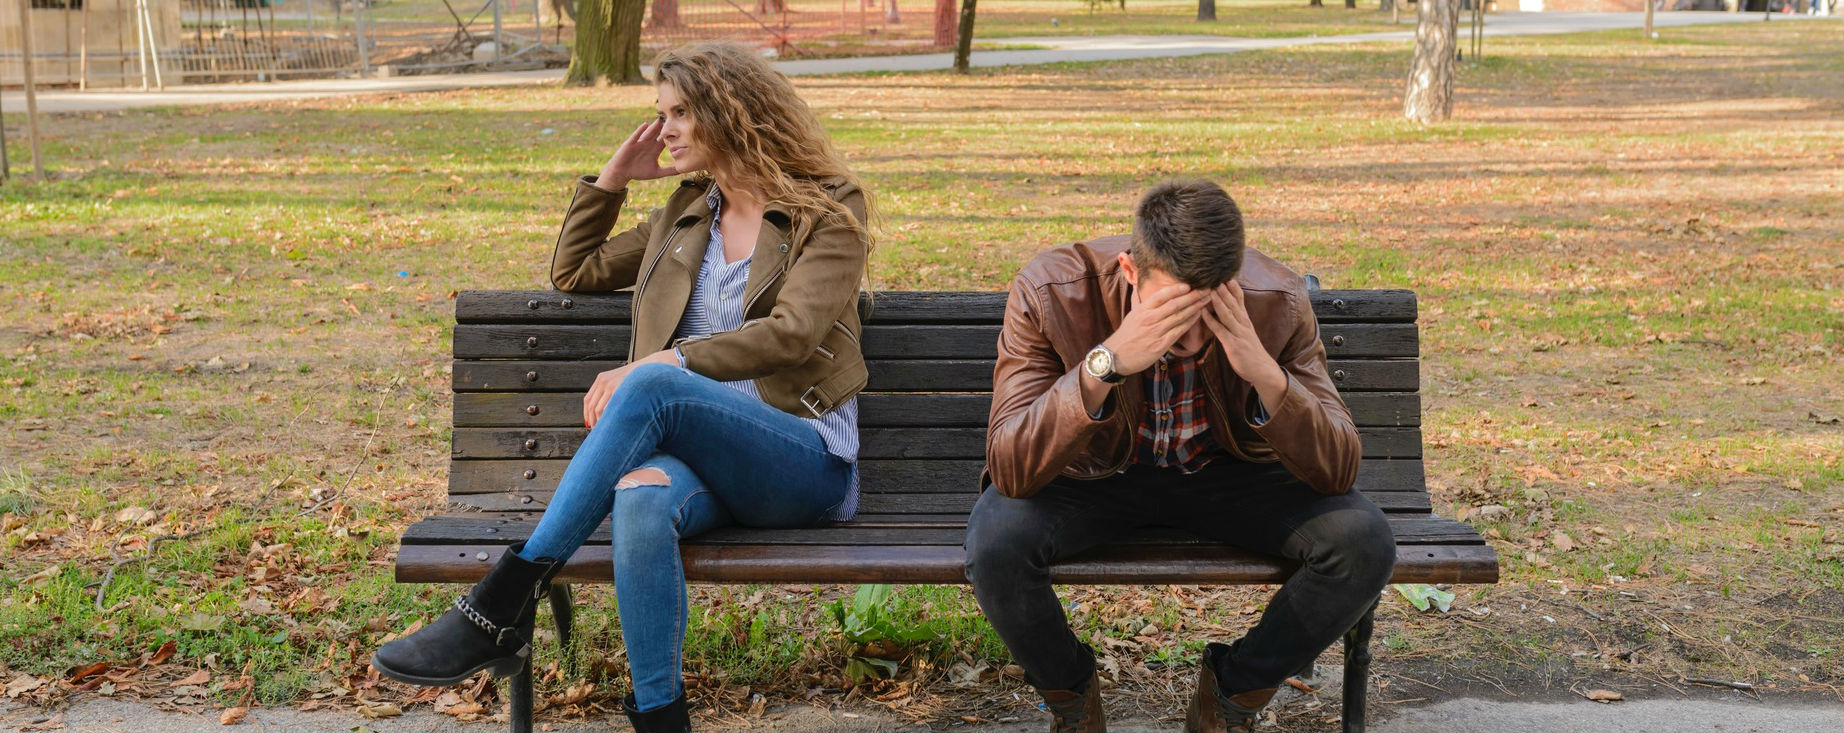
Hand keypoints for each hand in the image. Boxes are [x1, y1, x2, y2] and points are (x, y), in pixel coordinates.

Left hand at [583, 350, 678, 428]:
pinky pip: (608, 408)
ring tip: (605, 430)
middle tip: (596, 430)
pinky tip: (613, 424)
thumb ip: (611, 391)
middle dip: (593, 420)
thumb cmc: (639, 378)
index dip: (587, 414)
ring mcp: (610, 385)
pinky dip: (608, 417)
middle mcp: (603, 381)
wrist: (653, 369)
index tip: (589, 423)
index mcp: (601, 378)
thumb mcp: (621, 380)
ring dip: (600, 421)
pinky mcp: (618, 389)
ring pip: (598, 409)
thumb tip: (604, 411)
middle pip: (591, 406)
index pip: (587, 400)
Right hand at [594, 119, 678, 191]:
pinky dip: (640, 130)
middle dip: (666, 127)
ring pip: (649, 133)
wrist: (622, 172)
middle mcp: (649, 143)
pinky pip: (636, 135)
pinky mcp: (631, 143)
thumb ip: (669, 171)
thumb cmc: (638, 172)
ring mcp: (640, 142)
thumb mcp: (656, 172)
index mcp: (655, 149)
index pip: (666, 141)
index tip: (685, 131)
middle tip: (676, 119)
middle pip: (659, 134)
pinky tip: (645, 124)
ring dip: (655, 126)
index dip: (674, 137)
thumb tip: (683, 170)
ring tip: (661, 119)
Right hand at [1102, 283, 1208, 374]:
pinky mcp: (1161, 345)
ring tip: (1206, 299)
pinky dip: (1190, 322)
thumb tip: (1137, 284)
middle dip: (1192, 296)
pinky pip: (1179, 331)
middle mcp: (1149, 319)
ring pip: (1179, 316)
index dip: (1176, 289)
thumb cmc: (1126, 335)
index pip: (1161, 295)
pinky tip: (1199, 315)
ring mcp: (1156, 332)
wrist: (1117, 356)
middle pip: (1174, 304)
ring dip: (1195, 307)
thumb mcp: (1131, 314)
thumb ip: (1137, 299)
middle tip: (1206, 289)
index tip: (1189, 284)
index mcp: (1142, 310)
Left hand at [1204, 281, 1286, 408]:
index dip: (1233, 286)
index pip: (1240, 298)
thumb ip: (1237, 320)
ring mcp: (1239, 333)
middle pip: (1233, 302)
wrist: (1262, 370)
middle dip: (1224, 288)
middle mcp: (1243, 323)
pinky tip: (1203, 313)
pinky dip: (1211, 320)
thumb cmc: (1251, 351)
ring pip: (1227, 313)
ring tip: (1209, 288)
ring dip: (1218, 300)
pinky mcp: (1233, 344)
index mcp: (1245, 320)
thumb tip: (1227, 309)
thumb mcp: (1245, 332)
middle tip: (1214, 274)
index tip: (1226, 273)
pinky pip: (1220, 330)